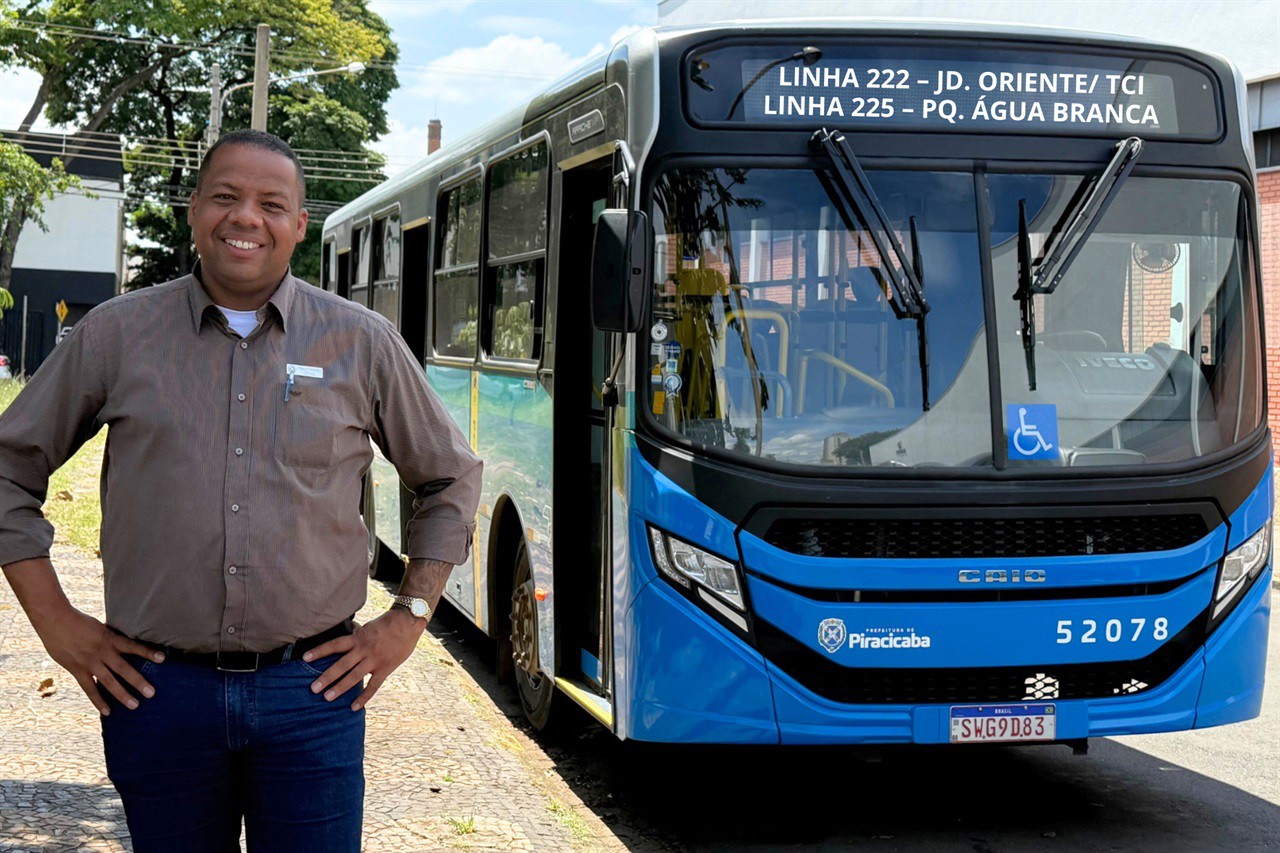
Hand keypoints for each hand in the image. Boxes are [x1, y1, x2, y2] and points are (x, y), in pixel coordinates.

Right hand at [32, 605, 163, 715]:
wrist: (55, 619)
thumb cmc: (78, 621)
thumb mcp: (99, 627)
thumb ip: (110, 638)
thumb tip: (123, 646)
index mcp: (109, 638)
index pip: (132, 646)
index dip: (147, 652)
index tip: (162, 659)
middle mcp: (101, 651)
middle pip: (123, 668)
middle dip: (138, 681)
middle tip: (151, 693)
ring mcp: (89, 662)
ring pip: (108, 681)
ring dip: (121, 694)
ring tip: (135, 705)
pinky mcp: (77, 669)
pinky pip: (89, 688)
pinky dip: (97, 700)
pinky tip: (107, 711)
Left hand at [302, 609, 425, 710]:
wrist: (409, 622)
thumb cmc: (388, 623)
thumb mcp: (369, 626)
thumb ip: (357, 634)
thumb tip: (346, 633)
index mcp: (358, 637)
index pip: (335, 645)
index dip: (320, 651)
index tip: (305, 658)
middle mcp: (364, 649)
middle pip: (342, 665)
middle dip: (327, 677)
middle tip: (313, 688)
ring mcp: (375, 660)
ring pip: (354, 676)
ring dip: (340, 687)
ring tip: (327, 698)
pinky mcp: (385, 668)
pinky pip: (373, 686)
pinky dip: (363, 697)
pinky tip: (354, 707)